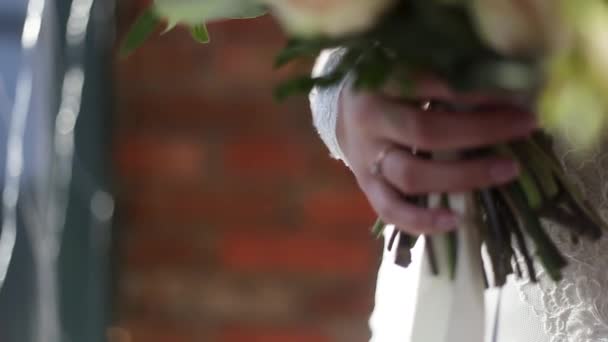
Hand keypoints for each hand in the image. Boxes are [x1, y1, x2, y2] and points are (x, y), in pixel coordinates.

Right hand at [337, 79, 536, 234]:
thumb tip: (508, 85)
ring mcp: (365, 159)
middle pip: (425, 132)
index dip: (477, 91)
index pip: (431, 85)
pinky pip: (391, 211)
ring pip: (412, 175)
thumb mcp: (408, 70)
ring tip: (509, 169)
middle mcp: (369, 121)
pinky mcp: (367, 187)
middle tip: (525, 125)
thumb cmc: (391, 88)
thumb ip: (444, 77)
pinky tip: (456, 222)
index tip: (518, 92)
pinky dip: (422, 221)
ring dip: (464, 176)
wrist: (346, 112)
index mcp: (380, 83)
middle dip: (481, 130)